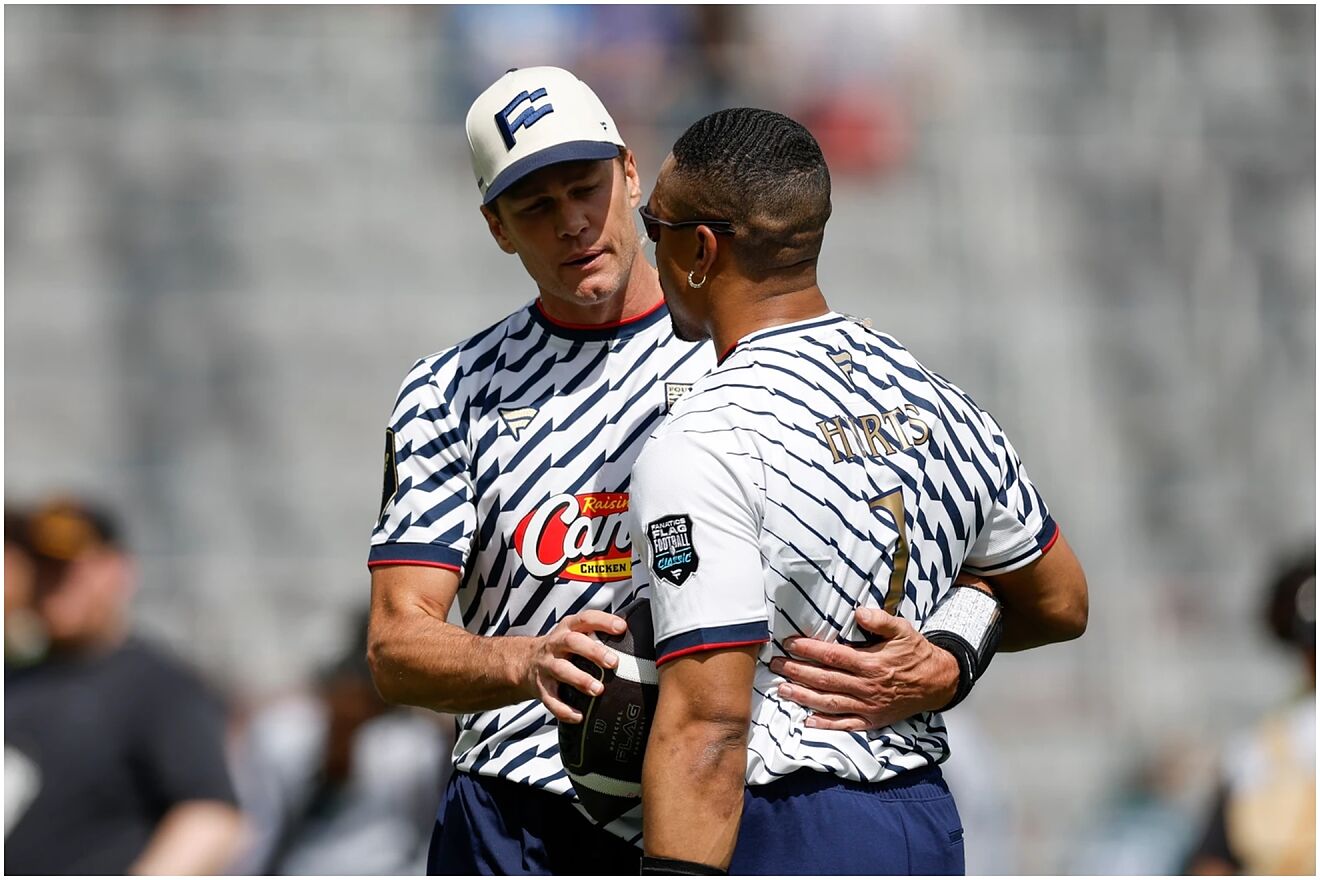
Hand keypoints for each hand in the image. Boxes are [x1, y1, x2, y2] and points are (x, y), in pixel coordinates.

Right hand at [525, 610, 626, 722]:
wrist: (524, 663)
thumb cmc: (562, 649)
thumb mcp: (575, 634)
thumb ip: (598, 634)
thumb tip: (636, 638)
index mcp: (568, 628)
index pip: (585, 619)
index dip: (603, 621)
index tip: (622, 628)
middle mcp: (555, 644)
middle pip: (573, 642)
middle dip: (593, 652)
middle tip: (614, 662)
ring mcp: (546, 666)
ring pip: (561, 670)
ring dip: (580, 679)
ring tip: (598, 690)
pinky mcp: (541, 688)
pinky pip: (551, 700)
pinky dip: (564, 710)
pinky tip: (579, 716)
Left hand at [770, 607, 959, 730]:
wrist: (938, 683)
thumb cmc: (916, 654)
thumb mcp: (904, 630)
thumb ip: (880, 620)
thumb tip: (858, 612)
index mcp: (872, 663)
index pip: (833, 656)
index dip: (809, 649)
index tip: (790, 643)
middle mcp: (867, 687)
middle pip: (825, 679)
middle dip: (797, 671)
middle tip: (775, 665)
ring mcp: (869, 707)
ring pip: (829, 702)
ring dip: (803, 697)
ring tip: (782, 689)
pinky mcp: (872, 721)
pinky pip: (845, 725)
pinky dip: (825, 725)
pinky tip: (807, 722)